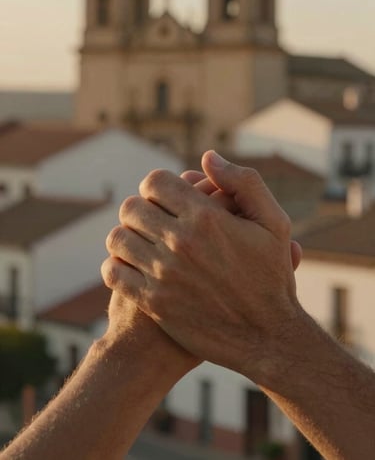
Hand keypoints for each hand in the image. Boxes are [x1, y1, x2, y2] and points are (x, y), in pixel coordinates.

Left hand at [102, 151, 302, 382]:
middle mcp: (180, 242)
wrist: (267, 337)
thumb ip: (243, 182)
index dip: (157, 185)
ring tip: (140, 242)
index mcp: (206, 217)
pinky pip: (113, 272)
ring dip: (126, 236)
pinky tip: (131, 267)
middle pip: (132, 208)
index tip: (164, 197)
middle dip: (141, 209)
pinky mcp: (153, 303)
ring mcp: (163, 274)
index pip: (154, 182)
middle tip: (152, 220)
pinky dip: (116, 265)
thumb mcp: (274, 223)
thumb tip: (207, 157)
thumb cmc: (272, 276)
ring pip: (117, 238)